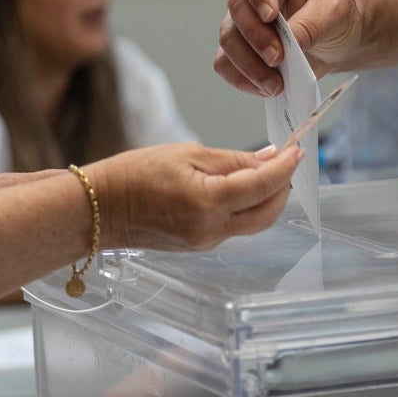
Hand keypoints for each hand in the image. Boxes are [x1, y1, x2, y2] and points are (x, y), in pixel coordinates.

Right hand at [87, 142, 300, 251]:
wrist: (99, 208)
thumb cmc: (134, 175)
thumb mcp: (186, 155)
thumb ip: (232, 160)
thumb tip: (269, 158)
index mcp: (208, 202)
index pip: (263, 185)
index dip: (286, 168)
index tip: (298, 151)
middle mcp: (211, 230)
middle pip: (267, 213)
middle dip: (283, 187)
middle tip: (287, 162)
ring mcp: (206, 242)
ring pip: (253, 222)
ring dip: (266, 198)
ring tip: (264, 171)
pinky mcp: (200, 246)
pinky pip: (234, 226)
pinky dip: (245, 206)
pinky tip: (240, 187)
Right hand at [215, 0, 362, 96]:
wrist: (336, 40)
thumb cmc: (336, 15)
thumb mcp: (336, 13)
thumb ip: (311, 24)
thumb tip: (288, 44)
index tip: (271, 15)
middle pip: (237, 8)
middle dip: (256, 38)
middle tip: (278, 59)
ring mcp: (241, 20)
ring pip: (227, 39)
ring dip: (249, 65)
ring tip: (275, 84)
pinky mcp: (238, 48)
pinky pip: (226, 64)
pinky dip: (243, 79)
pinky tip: (266, 88)